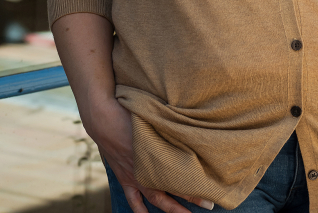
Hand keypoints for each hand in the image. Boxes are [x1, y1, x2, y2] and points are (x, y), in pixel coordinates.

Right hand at [80, 96, 211, 212]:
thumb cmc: (132, 115)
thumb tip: (189, 132)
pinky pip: (133, 198)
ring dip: (171, 208)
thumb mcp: (156, 120)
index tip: (213, 192)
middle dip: (191, 198)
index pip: (182, 177)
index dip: (197, 186)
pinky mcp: (124, 177)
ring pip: (156, 199)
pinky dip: (139, 209)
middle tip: (208, 205)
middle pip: (173, 190)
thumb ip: (171, 130)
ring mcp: (136, 176)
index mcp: (158, 157)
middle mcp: (149, 171)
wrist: (104, 120)